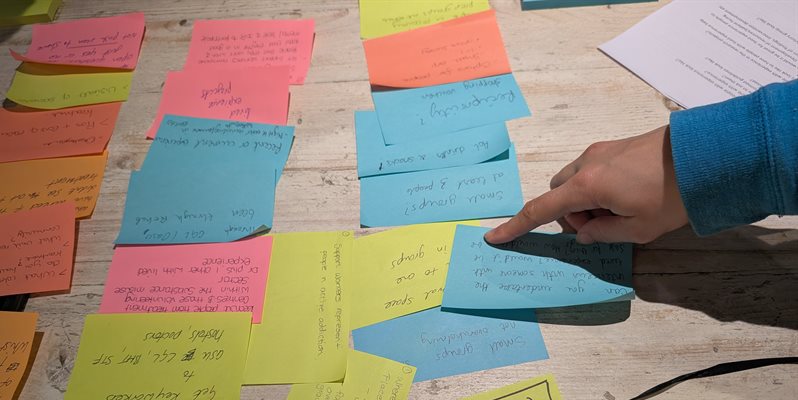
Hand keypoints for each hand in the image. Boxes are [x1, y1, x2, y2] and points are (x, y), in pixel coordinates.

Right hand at [485, 125, 688, 243]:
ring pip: (574, 182)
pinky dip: (597, 188)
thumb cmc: (671, 197)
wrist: (705, 157)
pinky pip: (590, 171)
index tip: (495, 237)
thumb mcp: (639, 229)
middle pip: (558, 194)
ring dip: (585, 202)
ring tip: (622, 212)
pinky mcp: (614, 146)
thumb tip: (585, 233)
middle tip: (602, 228)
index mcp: (587, 187)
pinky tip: (628, 195)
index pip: (542, 210)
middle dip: (571, 215)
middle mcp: (586, 165)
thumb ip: (603, 233)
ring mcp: (599, 152)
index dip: (517, 226)